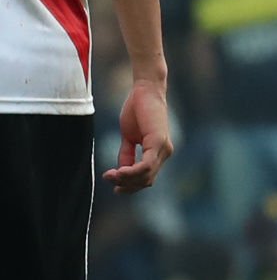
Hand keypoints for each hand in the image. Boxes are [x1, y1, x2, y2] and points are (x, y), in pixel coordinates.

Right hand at [108, 76, 173, 190]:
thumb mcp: (129, 137)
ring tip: (110, 175)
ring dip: (126, 179)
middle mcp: (165, 152)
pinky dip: (132, 172)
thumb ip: (127, 154)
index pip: (147, 178)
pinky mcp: (158, 141)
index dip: (131, 186)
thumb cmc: (137, 111)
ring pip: (146, 175)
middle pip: (146, 180)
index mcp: (159, 153)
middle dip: (126, 184)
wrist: (144, 91)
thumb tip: (121, 171)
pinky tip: (119, 172)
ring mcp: (163, 148)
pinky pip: (146, 165)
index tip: (115, 187)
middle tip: (109, 179)